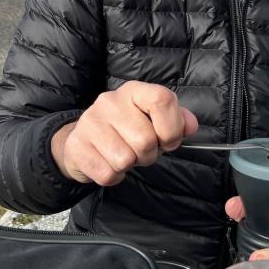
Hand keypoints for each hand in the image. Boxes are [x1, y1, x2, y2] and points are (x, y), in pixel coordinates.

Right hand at [51, 81, 198, 186]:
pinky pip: (108, 174)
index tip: (168, 140)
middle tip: (139, 151)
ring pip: (125, 160)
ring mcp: (90, 122)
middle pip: (145, 140)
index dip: (172, 127)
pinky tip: (108, 162)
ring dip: (129, 166)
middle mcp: (110, 101)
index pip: (162, 99)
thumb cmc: (125, 130)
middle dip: (148, 154)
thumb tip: (191, 125)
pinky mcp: (77, 146)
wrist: (83, 140)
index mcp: (134, 91)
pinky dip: (114, 176)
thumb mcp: (153, 120)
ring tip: (122, 154)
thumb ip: (177, 121)